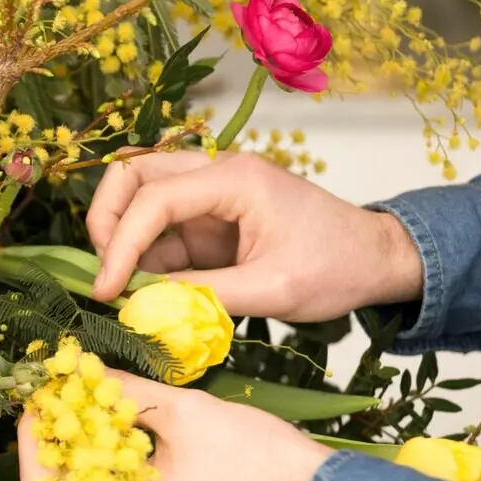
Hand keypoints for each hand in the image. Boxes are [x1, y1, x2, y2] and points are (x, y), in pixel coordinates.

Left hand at [18, 372, 331, 480]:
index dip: (33, 439)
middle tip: (60, 407)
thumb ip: (123, 393)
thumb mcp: (183, 413)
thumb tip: (82, 371)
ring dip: (82, 469)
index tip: (38, 398)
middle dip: (53, 454)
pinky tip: (121, 445)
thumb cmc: (259, 465)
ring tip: (88, 419)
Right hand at [87, 152, 424, 321]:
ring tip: (120, 285)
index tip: (106, 290)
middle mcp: (216, 174)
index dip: (120, 244)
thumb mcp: (273, 289)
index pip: (154, 198)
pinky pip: (160, 231)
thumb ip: (204, 296)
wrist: (375, 260)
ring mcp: (209, 196)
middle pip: (134, 173)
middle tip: (104, 272)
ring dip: (120, 237)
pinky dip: (143, 259)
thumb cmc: (338, 266)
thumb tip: (142, 307)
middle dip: (106, 219)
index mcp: (235, 178)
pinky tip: (143, 292)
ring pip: (139, 196)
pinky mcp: (208, 221)